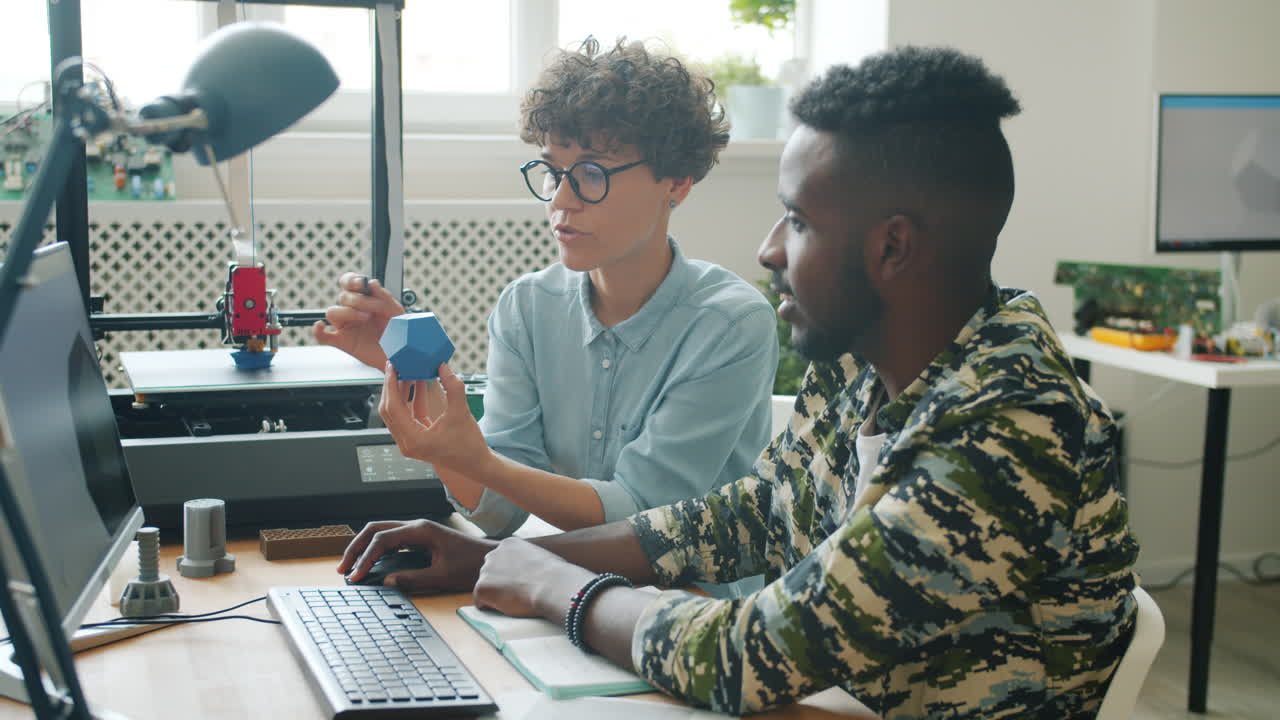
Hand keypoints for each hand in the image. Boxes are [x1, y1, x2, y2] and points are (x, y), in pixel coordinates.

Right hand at [311, 272, 403, 368]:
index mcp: (363, 299)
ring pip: (332, 312)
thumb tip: (371, 283)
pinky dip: (318, 331)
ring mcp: (346, 326)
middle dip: (359, 300)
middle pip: (342, 297)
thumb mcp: (396, 311)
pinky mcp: (343, 342)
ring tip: (365, 318)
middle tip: (375, 309)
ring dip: (348, 312)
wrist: (401, 353)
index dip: (350, 280)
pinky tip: (320, 326)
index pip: (348, 283)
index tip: (361, 284)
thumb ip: (384, 296)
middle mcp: (352, 311)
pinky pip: (322, 336)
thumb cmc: (398, 331)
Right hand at [337, 519, 495, 593]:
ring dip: (364, 548)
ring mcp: (418, 531)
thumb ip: (413, 578)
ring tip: (350, 567)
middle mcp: (416, 526)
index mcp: (421, 530)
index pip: (383, 539)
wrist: (491, 560)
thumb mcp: (442, 576)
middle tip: (343, 568)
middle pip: (376, 530)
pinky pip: (391, 540)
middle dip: (356, 548)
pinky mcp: (420, 539)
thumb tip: (387, 581)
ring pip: (381, 533)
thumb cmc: (471, 565)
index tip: (356, 576)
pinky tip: (369, 565)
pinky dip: (376, 550)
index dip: (365, 558)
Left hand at [379, 362, 491, 474]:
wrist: (476, 464)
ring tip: (407, 372)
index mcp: (413, 440)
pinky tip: (418, 384)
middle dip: (392, 387)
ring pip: (397, 413)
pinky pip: (408, 416)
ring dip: (401, 392)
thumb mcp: (461, 412)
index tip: (392, 368)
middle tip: (396, 367)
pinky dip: (411, 400)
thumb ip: (452, 387)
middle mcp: (407, 443)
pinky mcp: (416, 438)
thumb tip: (442, 367)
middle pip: (389, 410)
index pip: (393, 408)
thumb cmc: (469, 446)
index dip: (391, 385)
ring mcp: (410, 442)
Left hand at [473, 537, 592, 618]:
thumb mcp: (542, 556)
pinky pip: (480, 602)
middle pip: (490, 572)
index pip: (502, 560)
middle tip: (516, 594)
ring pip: (485, 587)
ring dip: (496, 595)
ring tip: (514, 601)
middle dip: (499, 582)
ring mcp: (485, 571)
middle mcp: (493, 554)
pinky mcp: (481, 588)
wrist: (552, 585)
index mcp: (508, 544)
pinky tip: (506, 608)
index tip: (521, 582)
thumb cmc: (556, 574)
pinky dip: (490, 607)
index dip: (511, 574)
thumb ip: (530, 559)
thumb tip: (535, 570)